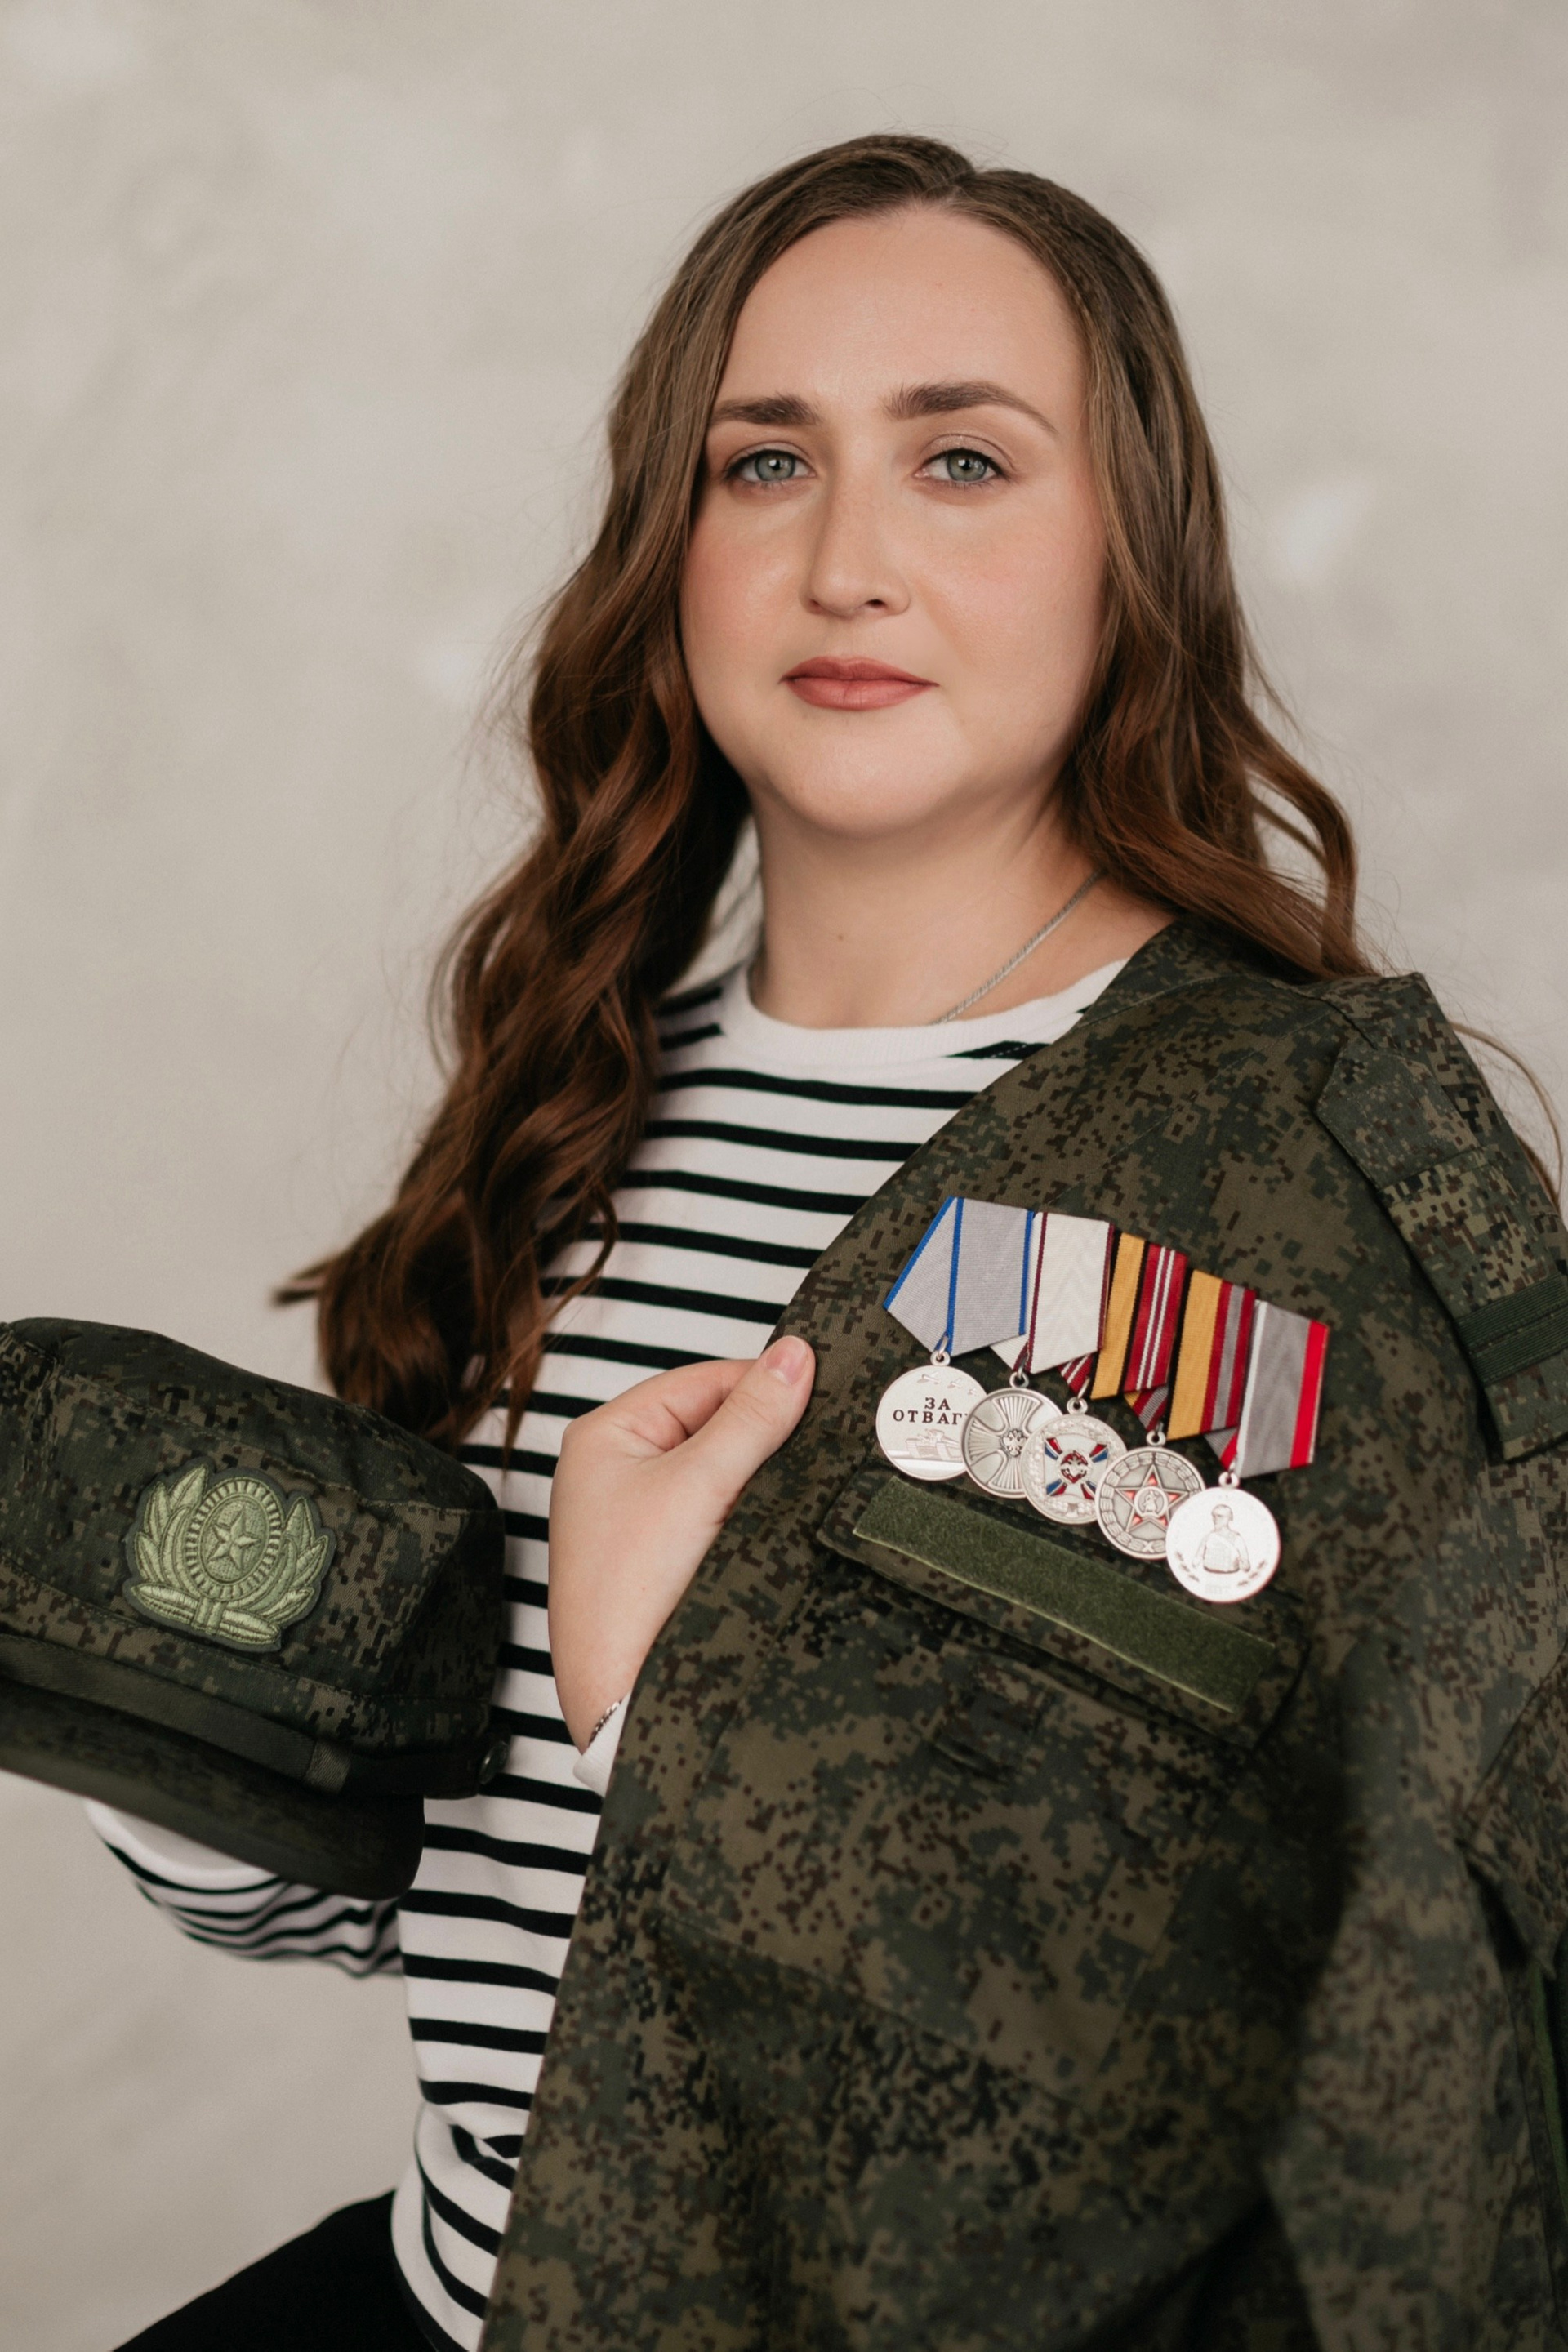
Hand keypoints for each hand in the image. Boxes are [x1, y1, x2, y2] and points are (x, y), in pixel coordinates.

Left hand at [547, 1335, 814, 1748]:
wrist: (622, 1699)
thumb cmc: (628, 1594)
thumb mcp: (700, 1484)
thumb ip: (751, 1416)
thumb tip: (793, 1357)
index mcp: (606, 1436)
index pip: (703, 1380)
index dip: (761, 1384)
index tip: (815, 1390)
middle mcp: (618, 1472)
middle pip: (714, 1425)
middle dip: (763, 1435)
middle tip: (816, 1440)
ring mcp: (642, 1520)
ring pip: (723, 1473)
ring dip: (760, 1479)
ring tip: (800, 1485)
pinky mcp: (668, 1560)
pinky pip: (722, 1516)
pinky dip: (753, 1516)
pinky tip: (778, 1525)